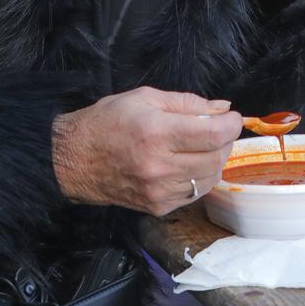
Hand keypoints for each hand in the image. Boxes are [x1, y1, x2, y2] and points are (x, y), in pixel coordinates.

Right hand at [51, 89, 241, 215]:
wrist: (73, 160)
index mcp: (157, 133)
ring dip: (214, 160)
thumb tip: (222, 108)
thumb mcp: (145, 98)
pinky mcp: (157, 207)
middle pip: (216, 157)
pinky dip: (198, 177)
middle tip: (216, 130)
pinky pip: (194, 193)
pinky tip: (186, 164)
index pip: (214, 134)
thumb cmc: (107, 122)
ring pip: (209, 178)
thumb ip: (188, 103)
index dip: (231, 125)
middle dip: (224, 141)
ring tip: (201, 146)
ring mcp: (158, 191)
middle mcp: (159, 166)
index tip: (231, 118)